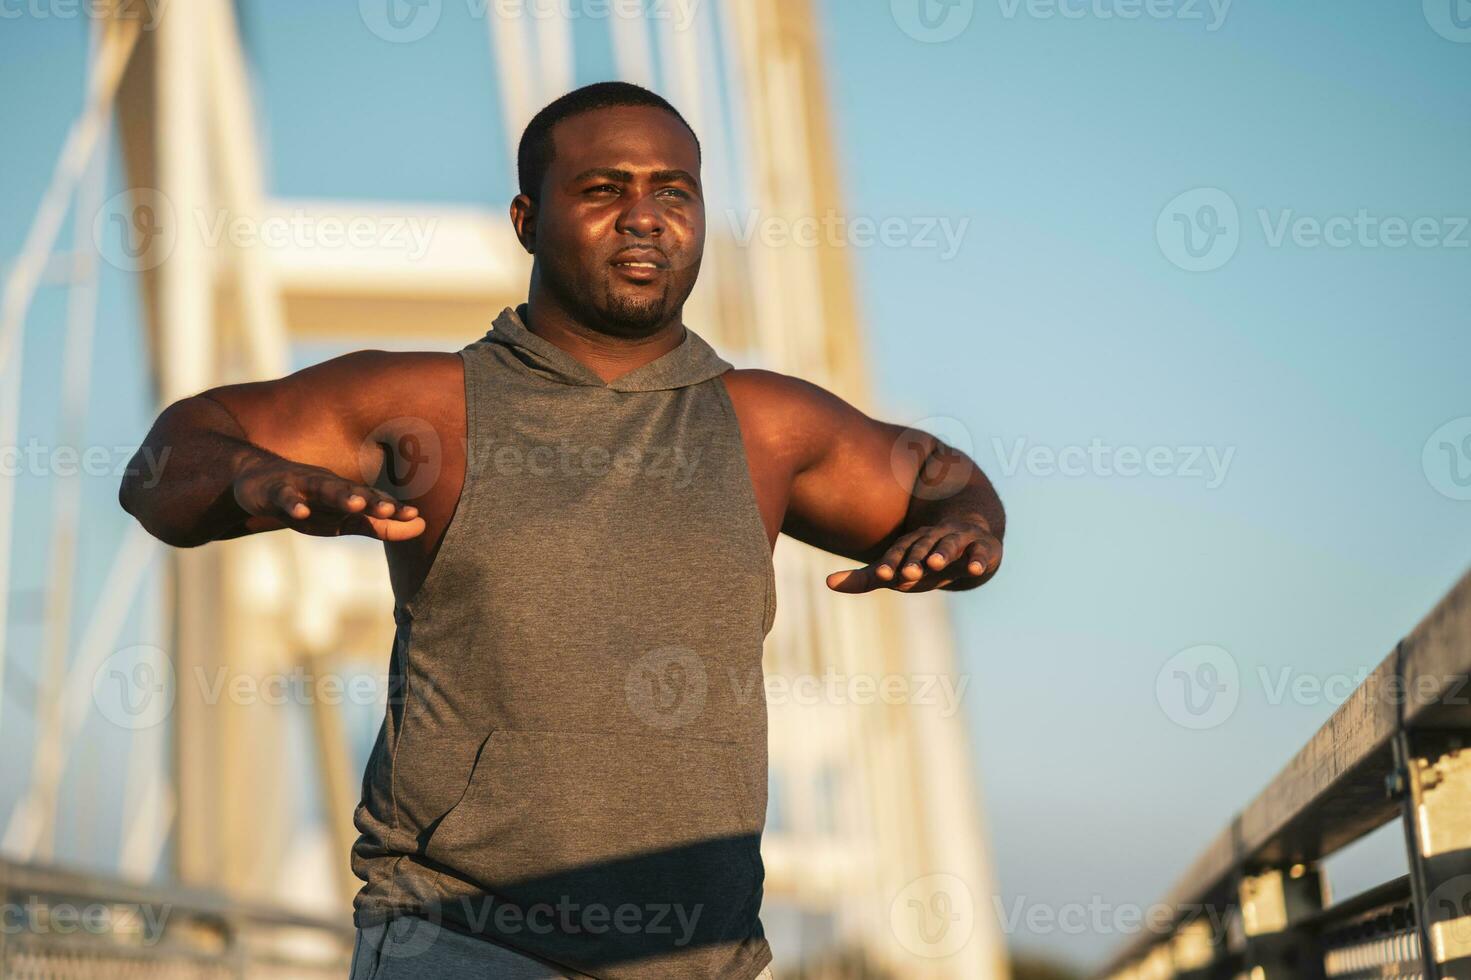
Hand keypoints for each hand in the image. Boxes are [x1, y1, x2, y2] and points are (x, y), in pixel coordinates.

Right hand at [233, 456, 425, 541]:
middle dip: (371, 501)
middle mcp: (330, 486)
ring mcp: (303, 486)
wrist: (259, 483)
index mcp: (347, 494)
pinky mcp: (276, 491)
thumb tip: (422, 526)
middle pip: (353, 492)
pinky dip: (294, 504)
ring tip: (355, 504)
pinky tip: (302, 512)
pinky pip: (286, 497)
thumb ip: (381, 526)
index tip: (414, 516)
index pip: (373, 501)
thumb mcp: (344, 520)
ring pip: (323, 489)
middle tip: (389, 509)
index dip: (392, 509)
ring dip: (340, 496)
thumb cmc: (311, 504)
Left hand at [825, 519, 1000, 593]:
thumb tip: (826, 583)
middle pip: (922, 546)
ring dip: (943, 553)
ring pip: (950, 543)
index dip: (890, 563)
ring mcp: (960, 539)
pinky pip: (981, 551)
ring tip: (937, 565)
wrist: (971, 540)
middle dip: (915, 559)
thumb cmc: (926, 560)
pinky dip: (978, 559)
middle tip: (907, 574)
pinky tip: (975, 570)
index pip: (898, 552)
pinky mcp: (983, 546)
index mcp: (912, 543)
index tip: (883, 575)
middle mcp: (934, 537)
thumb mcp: (899, 570)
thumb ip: (866, 578)